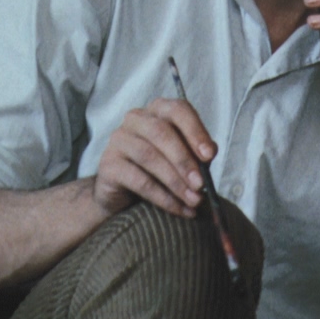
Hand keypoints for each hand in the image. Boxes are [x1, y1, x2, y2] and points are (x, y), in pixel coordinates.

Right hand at [93, 98, 215, 217]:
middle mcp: (136, 119)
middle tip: (201, 184)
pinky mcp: (108, 165)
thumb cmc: (160, 170)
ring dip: (175, 181)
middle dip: (185, 160)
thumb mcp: (185, 158)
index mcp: (158, 110)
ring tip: (193, 200)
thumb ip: (199, 153)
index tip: (209, 155)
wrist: (124, 195)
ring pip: (149, 156)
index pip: (178, 110)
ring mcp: (118, 140)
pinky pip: (138, 180)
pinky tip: (178, 208)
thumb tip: (211, 151)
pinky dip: (162, 197)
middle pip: (161, 133)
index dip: (195, 131)